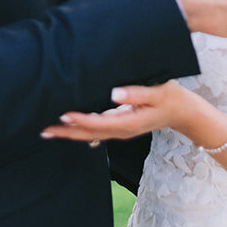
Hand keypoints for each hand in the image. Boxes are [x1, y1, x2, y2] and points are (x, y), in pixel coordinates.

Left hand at [41, 83, 191, 142]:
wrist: (183, 112)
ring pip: (90, 134)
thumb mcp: (159, 92)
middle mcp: (122, 130)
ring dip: (69, 132)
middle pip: (89, 134)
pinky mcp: (120, 126)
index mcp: (129, 123)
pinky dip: (80, 128)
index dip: (80, 120)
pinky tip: (69, 124)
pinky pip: (96, 130)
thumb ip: (137, 93)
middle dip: (66, 133)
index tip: (63, 114)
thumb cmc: (172, 98)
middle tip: (43, 130)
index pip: (99, 123)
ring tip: (48, 129)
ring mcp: (120, 130)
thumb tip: (114, 94)